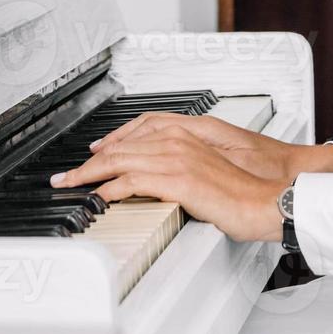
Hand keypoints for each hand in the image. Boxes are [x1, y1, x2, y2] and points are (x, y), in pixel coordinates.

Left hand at [49, 121, 286, 242]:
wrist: (266, 200)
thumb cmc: (241, 190)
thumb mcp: (204, 170)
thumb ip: (178, 167)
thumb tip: (155, 178)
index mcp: (183, 133)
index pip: (131, 135)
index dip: (105, 147)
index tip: (88, 158)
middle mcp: (177, 140)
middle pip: (119, 147)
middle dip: (87, 162)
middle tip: (66, 175)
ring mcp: (176, 158)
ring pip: (119, 161)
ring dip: (89, 174)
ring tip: (71, 185)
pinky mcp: (177, 180)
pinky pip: (132, 180)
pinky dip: (110, 188)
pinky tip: (98, 196)